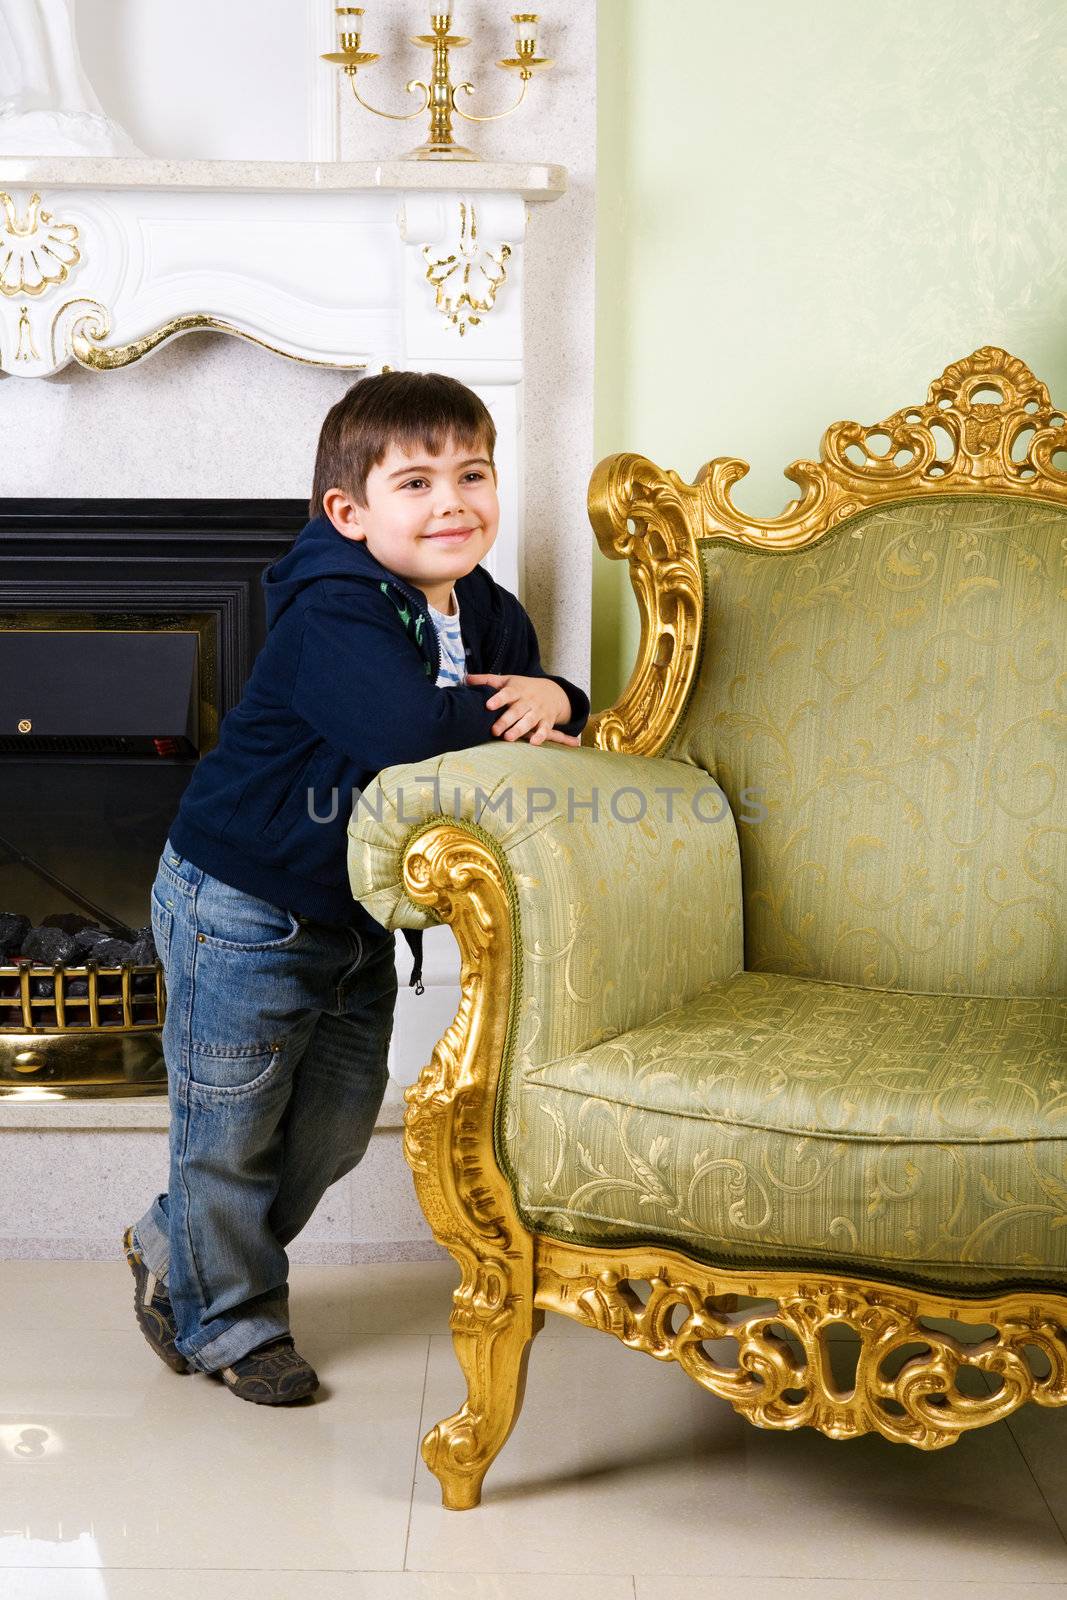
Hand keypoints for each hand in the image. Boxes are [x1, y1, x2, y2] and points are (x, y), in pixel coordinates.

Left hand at [466, 672, 580, 745]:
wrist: (553, 692)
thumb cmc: (523, 687)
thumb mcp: (508, 680)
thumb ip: (487, 680)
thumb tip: (466, 678)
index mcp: (517, 690)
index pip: (507, 693)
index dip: (499, 699)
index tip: (489, 705)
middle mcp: (528, 701)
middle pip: (516, 711)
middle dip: (506, 721)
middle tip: (494, 731)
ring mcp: (538, 711)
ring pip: (529, 721)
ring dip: (519, 730)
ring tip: (508, 738)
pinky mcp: (547, 721)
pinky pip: (545, 729)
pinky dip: (540, 736)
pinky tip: (533, 743)